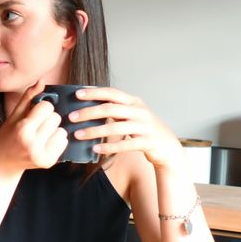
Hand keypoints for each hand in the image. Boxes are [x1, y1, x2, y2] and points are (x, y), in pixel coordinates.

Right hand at [0, 80, 67, 172]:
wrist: (2, 163)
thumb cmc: (7, 136)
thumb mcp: (14, 115)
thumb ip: (29, 97)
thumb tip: (42, 80)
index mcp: (23, 129)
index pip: (47, 107)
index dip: (41, 108)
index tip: (33, 114)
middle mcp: (33, 144)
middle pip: (56, 118)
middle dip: (48, 119)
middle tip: (36, 126)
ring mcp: (42, 155)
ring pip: (62, 130)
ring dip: (53, 130)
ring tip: (40, 136)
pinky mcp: (49, 162)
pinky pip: (64, 142)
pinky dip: (56, 141)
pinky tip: (44, 144)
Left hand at [68, 87, 183, 170]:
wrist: (168, 146)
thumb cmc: (145, 130)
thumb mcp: (133, 115)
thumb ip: (116, 110)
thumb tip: (88, 107)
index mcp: (134, 102)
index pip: (112, 93)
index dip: (94, 92)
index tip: (77, 94)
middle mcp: (140, 112)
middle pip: (110, 109)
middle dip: (88, 112)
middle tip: (72, 117)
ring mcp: (144, 127)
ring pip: (115, 128)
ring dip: (94, 131)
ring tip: (78, 135)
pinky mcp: (147, 142)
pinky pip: (124, 145)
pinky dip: (108, 147)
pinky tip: (95, 149)